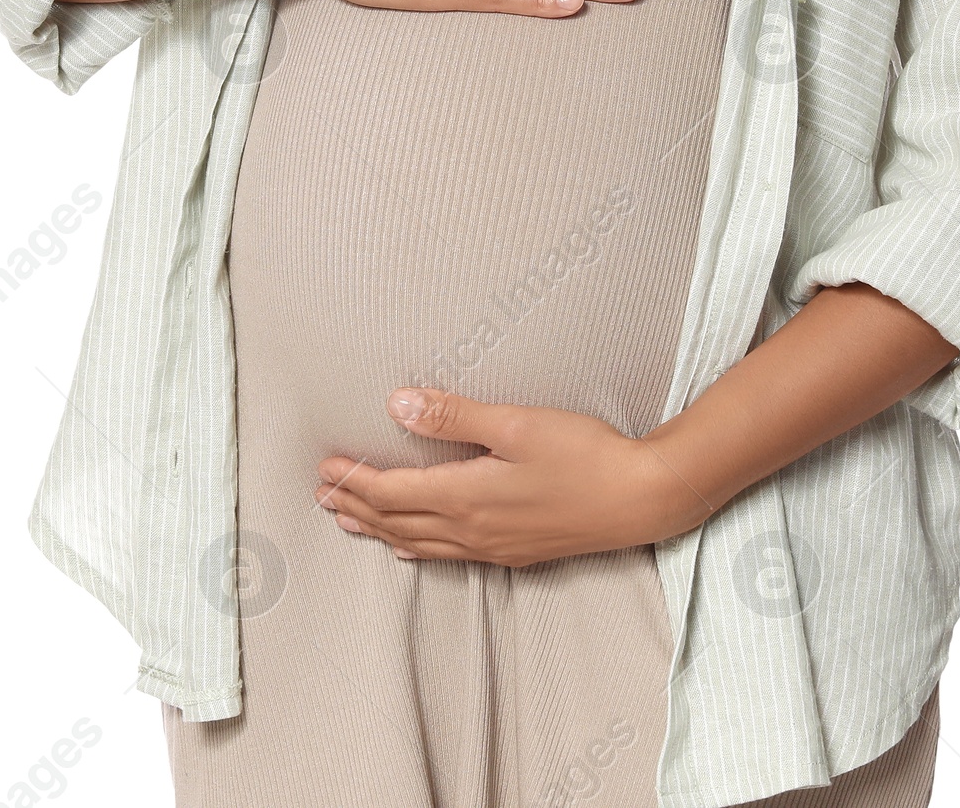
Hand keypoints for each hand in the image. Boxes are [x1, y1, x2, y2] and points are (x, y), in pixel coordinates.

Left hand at [313, 387, 707, 565]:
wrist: (638, 499)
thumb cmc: (583, 454)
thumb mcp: (516, 423)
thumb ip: (455, 415)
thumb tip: (397, 404)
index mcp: (466, 496)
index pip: (391, 494)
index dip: (354, 481)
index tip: (326, 467)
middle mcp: (472, 529)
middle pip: (397, 523)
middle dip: (356, 508)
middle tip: (322, 495)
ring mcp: (493, 546)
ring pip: (419, 543)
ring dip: (379, 531)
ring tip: (349, 521)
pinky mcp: (514, 552)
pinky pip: (448, 556)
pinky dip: (417, 549)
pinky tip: (412, 549)